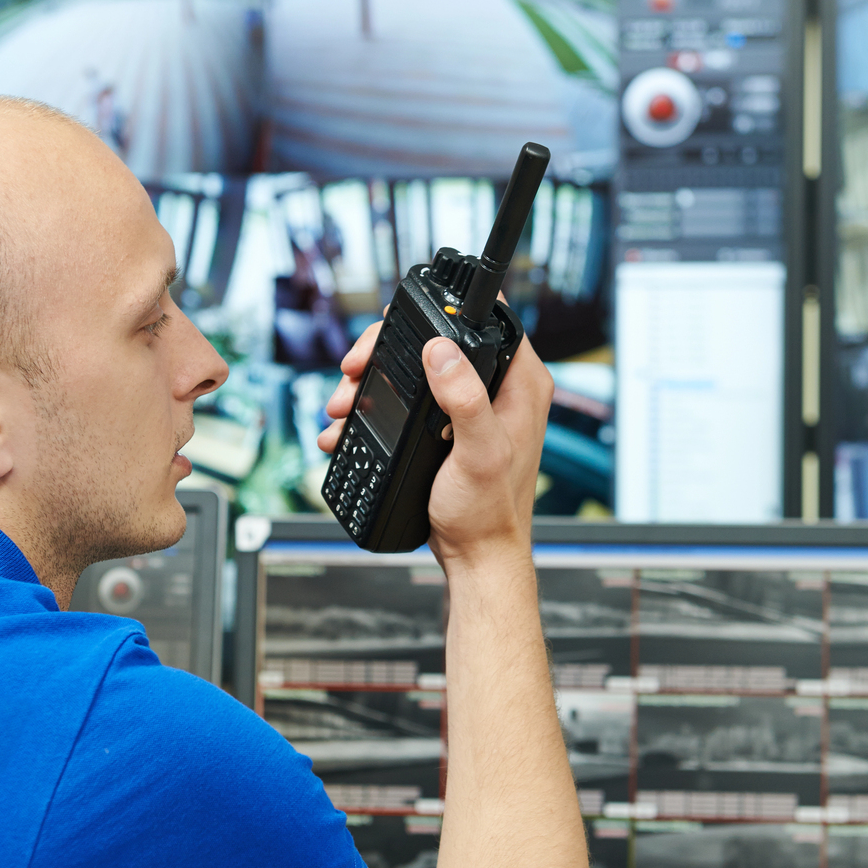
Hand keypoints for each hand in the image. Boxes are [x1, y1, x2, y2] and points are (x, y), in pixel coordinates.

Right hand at [317, 309, 551, 568]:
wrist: (476, 555)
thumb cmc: (489, 513)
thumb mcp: (479, 453)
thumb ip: (465, 399)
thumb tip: (441, 350)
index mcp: (522, 384)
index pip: (488, 321)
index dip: (443, 313)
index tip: (402, 321)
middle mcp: (501, 389)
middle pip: (440, 341)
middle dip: (389, 349)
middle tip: (356, 366)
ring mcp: (474, 407)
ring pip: (418, 369)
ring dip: (375, 380)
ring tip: (345, 400)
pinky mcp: (450, 427)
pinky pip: (411, 399)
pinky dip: (379, 405)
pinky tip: (352, 421)